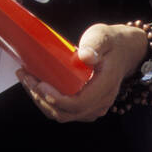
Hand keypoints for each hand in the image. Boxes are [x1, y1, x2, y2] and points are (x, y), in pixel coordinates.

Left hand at [17, 22, 148, 122]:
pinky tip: (36, 85)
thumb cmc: (112, 43)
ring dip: (41, 101)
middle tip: (26, 77)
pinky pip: (64, 111)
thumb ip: (95, 45)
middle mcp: (100, 102)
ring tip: (26, 79)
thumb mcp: (103, 37)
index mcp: (105, 86)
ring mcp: (93, 107)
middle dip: (41, 98)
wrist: (125, 51)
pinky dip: (47, 102)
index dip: (57, 98)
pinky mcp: (86, 107)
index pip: (79, 103)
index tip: (40, 84)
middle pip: (65, 113)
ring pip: (62, 115)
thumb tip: (85, 56)